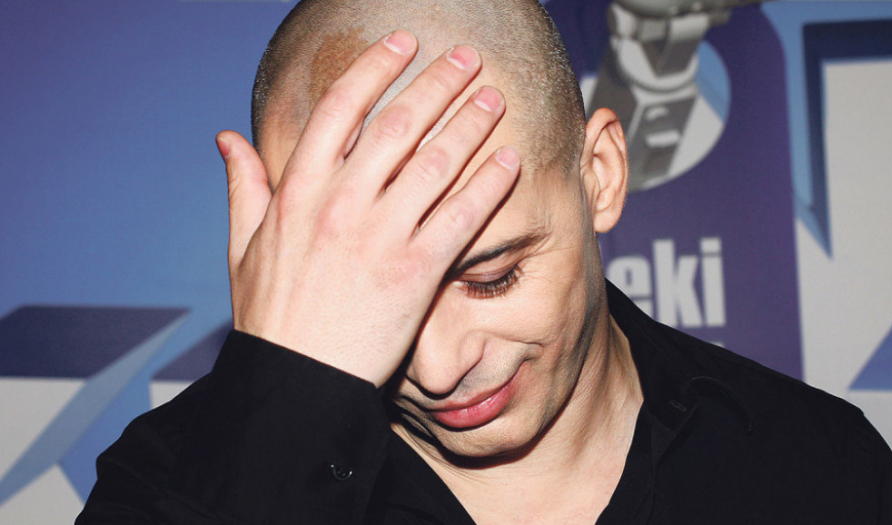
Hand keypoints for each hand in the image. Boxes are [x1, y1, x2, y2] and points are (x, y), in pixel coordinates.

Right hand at [216, 31, 519, 386]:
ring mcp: (380, 236)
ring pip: (435, 162)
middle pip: (399, 123)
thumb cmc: (271, 317)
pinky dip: (488, 187)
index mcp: (298, 190)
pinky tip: (509, 163)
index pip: (341, 108)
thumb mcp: (243, 246)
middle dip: (438, 83)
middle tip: (467, 59)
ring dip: (470, 123)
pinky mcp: (416, 272)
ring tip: (494, 99)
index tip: (404, 44)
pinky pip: (461, 218)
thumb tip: (227, 139)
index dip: (376, 68)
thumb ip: (243, 187)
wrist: (297, 380)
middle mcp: (341, 203)